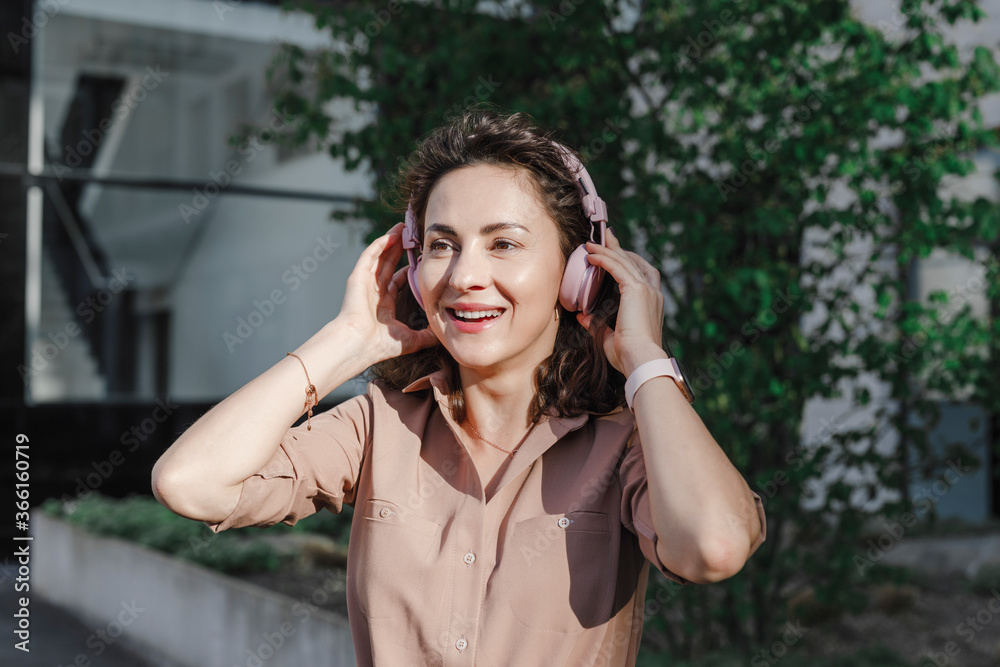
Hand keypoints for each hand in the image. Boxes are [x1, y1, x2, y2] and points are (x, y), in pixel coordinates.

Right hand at [335, 222, 439, 362]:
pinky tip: (392, 235)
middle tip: (412, 236)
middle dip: (399, 249)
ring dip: (390, 241)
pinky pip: (370, 256)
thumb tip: (443, 336)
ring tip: (403, 228)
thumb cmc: (381, 345)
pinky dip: (380, 244)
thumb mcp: (411, 339)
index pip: (396, 281)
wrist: (359, 344)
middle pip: (388, 264)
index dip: (408, 269)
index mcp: (384, 305)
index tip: (420, 259)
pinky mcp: (358, 277)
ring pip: (380, 256)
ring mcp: (365, 283)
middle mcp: (374, 292)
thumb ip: (427, 336)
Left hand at [576, 229, 667, 375]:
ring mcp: (646, 290)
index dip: (628, 260)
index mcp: (652, 303)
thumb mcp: (610, 337)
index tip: (615, 252)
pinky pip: (617, 268)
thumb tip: (583, 316)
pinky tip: (592, 256)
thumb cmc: (629, 355)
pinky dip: (604, 259)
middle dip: (618, 248)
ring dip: (608, 250)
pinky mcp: (636, 290)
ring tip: (593, 242)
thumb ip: (597, 325)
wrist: (640, 359)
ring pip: (625, 261)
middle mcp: (652, 293)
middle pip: (634, 261)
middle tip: (605, 236)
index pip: (641, 274)